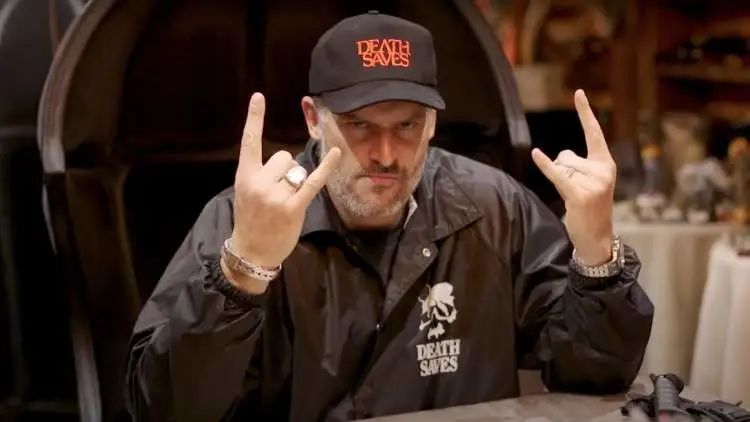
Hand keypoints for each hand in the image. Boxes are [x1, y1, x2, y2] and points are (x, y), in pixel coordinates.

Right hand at [226, 93, 340, 287]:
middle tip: (279, 192)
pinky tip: (336, 153)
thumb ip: (261, 175)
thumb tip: (288, 162)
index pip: (249, 141)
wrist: (251, 252)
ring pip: (297, 170)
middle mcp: (259, 183)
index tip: (259, 96)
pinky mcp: (294, 207)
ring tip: (285, 202)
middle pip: (284, 156)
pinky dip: (325, 167)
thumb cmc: (251, 221)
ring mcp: (276, 196)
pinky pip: (313, 181)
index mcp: (244, 176)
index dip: (254, 118)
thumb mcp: (246, 193)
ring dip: (296, 182)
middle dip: (287, 169)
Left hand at [531, 89, 615, 265]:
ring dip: (560, 181)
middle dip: (563, 171)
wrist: (597, 237)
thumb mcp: (590, 181)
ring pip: (560, 168)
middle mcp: (603, 170)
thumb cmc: (590, 207)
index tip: (578, 93)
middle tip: (576, 191)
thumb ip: (577, 164)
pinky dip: (545, 166)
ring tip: (574, 198)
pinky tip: (536, 154)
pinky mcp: (579, 195)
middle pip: (566, 156)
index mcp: (606, 164)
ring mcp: (593, 183)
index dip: (585, 112)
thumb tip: (558, 158)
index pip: (594, 133)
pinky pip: (557, 175)